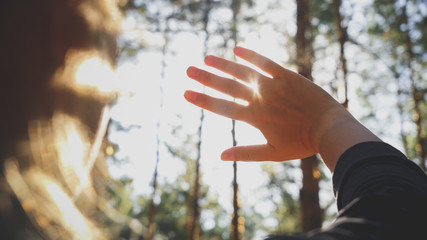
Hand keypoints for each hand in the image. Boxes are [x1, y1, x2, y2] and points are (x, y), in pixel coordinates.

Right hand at [184, 46, 378, 170]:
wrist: (329, 128)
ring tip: (206, 58)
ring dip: (223, 65)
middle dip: (206, 79)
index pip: (223, 107)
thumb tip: (220, 156)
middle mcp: (260, 99)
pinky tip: (237, 49)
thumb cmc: (302, 144)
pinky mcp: (287, 76)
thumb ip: (245, 153)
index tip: (186, 93)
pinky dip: (251, 56)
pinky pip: (266, 63)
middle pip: (228, 86)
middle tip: (188, 70)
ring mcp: (273, 85)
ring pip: (243, 72)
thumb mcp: (272, 154)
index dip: (203, 100)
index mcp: (255, 117)